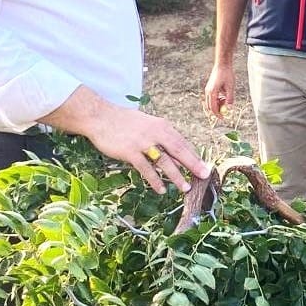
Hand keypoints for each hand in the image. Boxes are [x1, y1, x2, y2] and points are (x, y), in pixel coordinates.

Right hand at [42, 87, 209, 194]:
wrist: (101, 117)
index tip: (203, 166)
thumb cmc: (125, 122)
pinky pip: (146, 168)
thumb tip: (175, 157)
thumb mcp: (147, 126)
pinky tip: (161, 189)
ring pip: (164, 161)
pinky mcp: (130, 152)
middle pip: (179, 150)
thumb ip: (161, 139)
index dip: (194, 155)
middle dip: (193, 164)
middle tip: (204, 176)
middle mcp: (155, 133)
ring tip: (185, 187)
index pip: (182, 142)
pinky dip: (154, 180)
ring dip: (176, 175)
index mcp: (162, 126)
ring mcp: (143, 142)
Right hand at [204, 62, 235, 119]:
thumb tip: (230, 108)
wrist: (222, 64)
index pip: (213, 108)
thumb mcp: (231, 87)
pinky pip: (212, 98)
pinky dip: (217, 100)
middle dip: (217, 111)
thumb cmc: (227, 74)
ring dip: (218, 105)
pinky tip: (224, 94)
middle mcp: (208, 92)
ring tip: (226, 98)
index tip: (223, 118)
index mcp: (212, 92)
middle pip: (210, 107)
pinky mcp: (209, 88)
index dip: (218, 114)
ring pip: (210, 103)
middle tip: (225, 112)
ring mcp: (208, 90)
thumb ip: (230, 98)